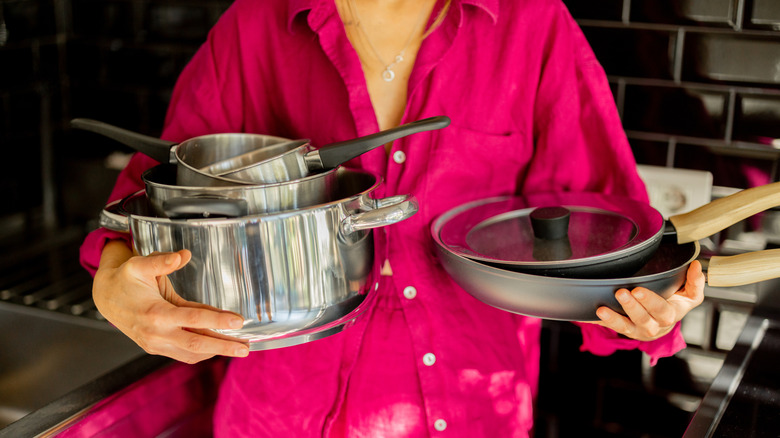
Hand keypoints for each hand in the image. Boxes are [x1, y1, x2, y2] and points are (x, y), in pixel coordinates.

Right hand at [93, 242, 250, 362]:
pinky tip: (217, 347)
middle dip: (224, 346)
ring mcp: (156, 344)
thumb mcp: (140, 265)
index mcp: (155, 313)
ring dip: (216, 352)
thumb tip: (184, 255)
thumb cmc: (125, 279)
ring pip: (191, 354)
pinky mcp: (156, 348)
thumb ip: (162, 260)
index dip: (218, 320)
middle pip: (197, 344)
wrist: (105, 297)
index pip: (194, 319)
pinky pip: (182, 355)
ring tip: (238, 348)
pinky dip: (201, 353)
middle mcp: (156, 333)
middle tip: (246, 348)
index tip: (239, 320)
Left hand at [592, 261, 704, 340]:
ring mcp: (637, 331)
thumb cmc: (674, 305)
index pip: (662, 310)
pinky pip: (611, 329)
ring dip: (614, 319)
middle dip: (632, 307)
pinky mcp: (624, 331)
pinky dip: (600, 323)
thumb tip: (697, 265)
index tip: (638, 290)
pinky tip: (589, 316)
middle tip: (621, 293)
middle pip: (643, 320)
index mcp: (670, 316)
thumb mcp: (689, 296)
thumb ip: (695, 282)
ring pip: (626, 328)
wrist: (663, 325)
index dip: (651, 302)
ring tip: (602, 309)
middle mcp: (654, 327)